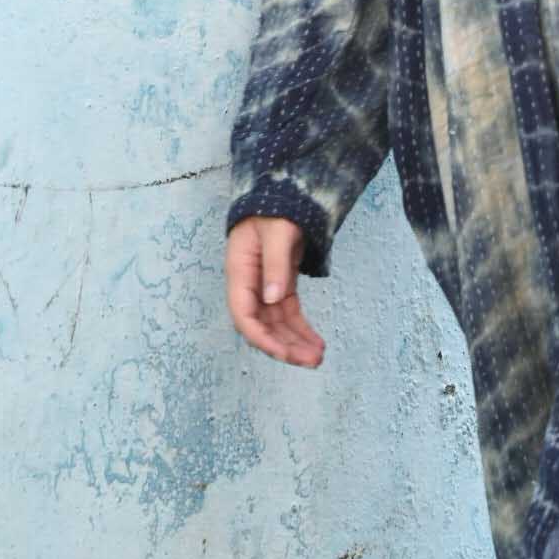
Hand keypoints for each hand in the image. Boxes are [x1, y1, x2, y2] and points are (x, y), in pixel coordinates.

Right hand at [225, 215, 325, 366]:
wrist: (281, 196)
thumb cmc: (275, 210)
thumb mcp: (278, 231)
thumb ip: (276, 263)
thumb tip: (273, 298)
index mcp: (240, 271)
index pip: (243, 314)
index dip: (261, 337)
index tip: (283, 353)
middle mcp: (249, 284)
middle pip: (262, 326)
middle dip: (284, 347)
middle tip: (311, 361)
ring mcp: (264, 287)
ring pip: (277, 324)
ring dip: (295, 343)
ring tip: (318, 358)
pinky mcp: (280, 286)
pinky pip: (289, 315)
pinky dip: (302, 330)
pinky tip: (316, 343)